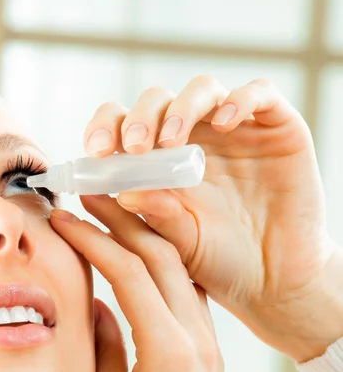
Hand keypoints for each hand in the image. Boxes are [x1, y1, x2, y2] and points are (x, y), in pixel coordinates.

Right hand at [49, 199, 245, 371]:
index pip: (129, 274)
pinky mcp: (209, 349)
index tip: (65, 219)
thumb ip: (103, 347)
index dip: (94, 240)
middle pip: (160, 258)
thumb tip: (96, 304)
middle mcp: (197, 338)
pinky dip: (162, 263)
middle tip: (89, 195)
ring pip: (179, 269)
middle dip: (121, 220)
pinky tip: (141, 255)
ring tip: (112, 214)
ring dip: (144, 236)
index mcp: (169, 352)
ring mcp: (209, 342)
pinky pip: (188, 291)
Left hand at [83, 77, 342, 361]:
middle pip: (158, 102)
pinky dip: (240, 99)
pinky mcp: (275, 126)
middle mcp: (192, 140)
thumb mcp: (179, 242)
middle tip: (134, 145)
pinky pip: (258, 94)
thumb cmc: (218, 261)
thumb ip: (154, 216)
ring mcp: (233, 130)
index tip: (96, 150)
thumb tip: (118, 191)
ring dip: (182, 108)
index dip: (106, 128)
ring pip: (201, 91)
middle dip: (140, 117)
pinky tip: (224, 123)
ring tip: (172, 140)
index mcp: (157, 163)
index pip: (123, 129)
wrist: (273, 279)